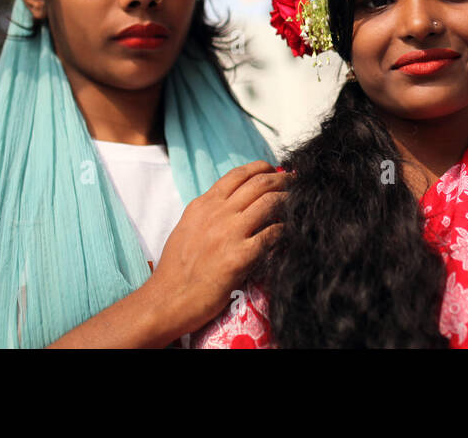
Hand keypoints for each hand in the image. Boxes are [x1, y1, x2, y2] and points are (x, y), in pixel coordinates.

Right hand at [146, 160, 287, 336]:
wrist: (168, 300)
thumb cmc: (176, 269)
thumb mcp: (188, 227)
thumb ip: (209, 211)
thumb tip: (233, 201)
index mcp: (203, 205)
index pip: (237, 175)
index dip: (261, 168)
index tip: (275, 170)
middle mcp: (217, 213)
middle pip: (259, 183)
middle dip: (282, 179)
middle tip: (295, 181)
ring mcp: (229, 233)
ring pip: (269, 202)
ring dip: (289, 199)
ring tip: (299, 201)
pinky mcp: (240, 257)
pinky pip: (272, 234)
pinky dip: (285, 230)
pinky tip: (290, 232)